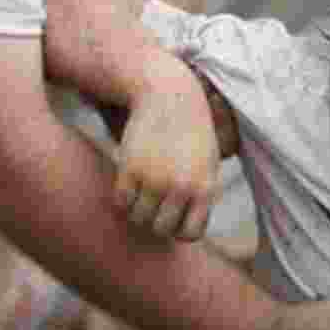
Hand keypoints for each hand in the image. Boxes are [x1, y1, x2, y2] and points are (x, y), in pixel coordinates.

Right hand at [114, 85, 219, 240]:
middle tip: (154, 203)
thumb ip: (201, 196)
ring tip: (142, 191)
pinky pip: (121, 202)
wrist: (170, 96)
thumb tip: (183, 231)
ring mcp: (155, 179)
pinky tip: (129, 182)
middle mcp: (182, 187)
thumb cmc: (191, 133)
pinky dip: (122, 197)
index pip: (190, 233)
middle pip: (161, 229)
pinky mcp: (130, 168)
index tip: (174, 216)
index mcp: (206, 188)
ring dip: (137, 209)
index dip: (179, 228)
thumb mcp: (208, 163)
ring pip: (138, 218)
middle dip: (156, 220)